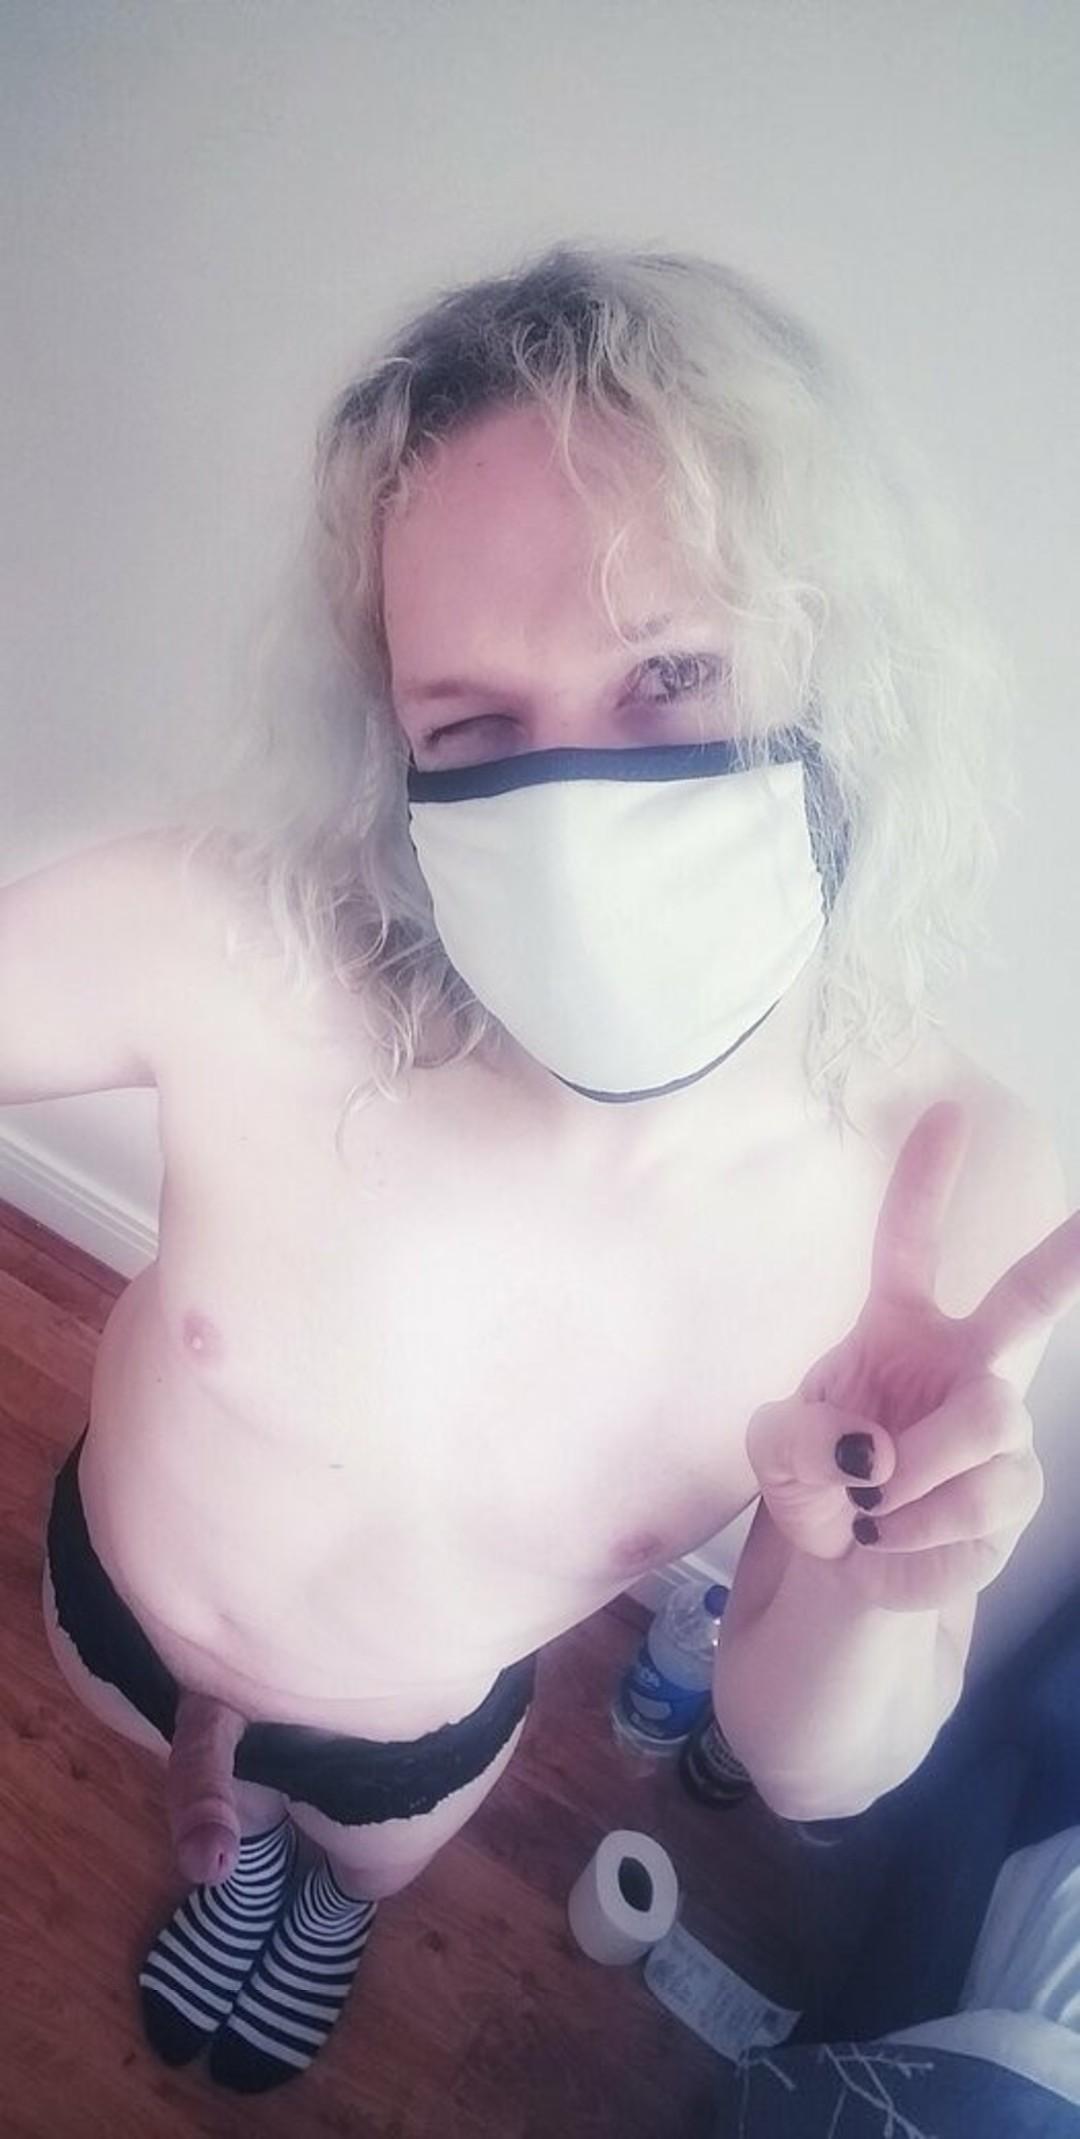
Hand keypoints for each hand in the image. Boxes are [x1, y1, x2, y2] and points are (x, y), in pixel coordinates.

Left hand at [746, 1100, 1079, 1610]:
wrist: (835, 1589)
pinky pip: (977, 1506)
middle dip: (1066, 1257)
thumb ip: (798, 1437)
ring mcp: (996, 1438)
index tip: (946, 1112)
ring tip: (864, 1516)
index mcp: (895, 1334)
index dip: (925, 1181)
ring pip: (988, 1424)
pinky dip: (911, 1538)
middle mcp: (960, 1371)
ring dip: (910, 1479)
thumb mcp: (774, 1455)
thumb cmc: (813, 1496)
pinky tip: (885, 1551)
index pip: (909, 1245)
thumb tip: (875, 1450)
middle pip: (1026, 1306)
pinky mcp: (1010, 1504)